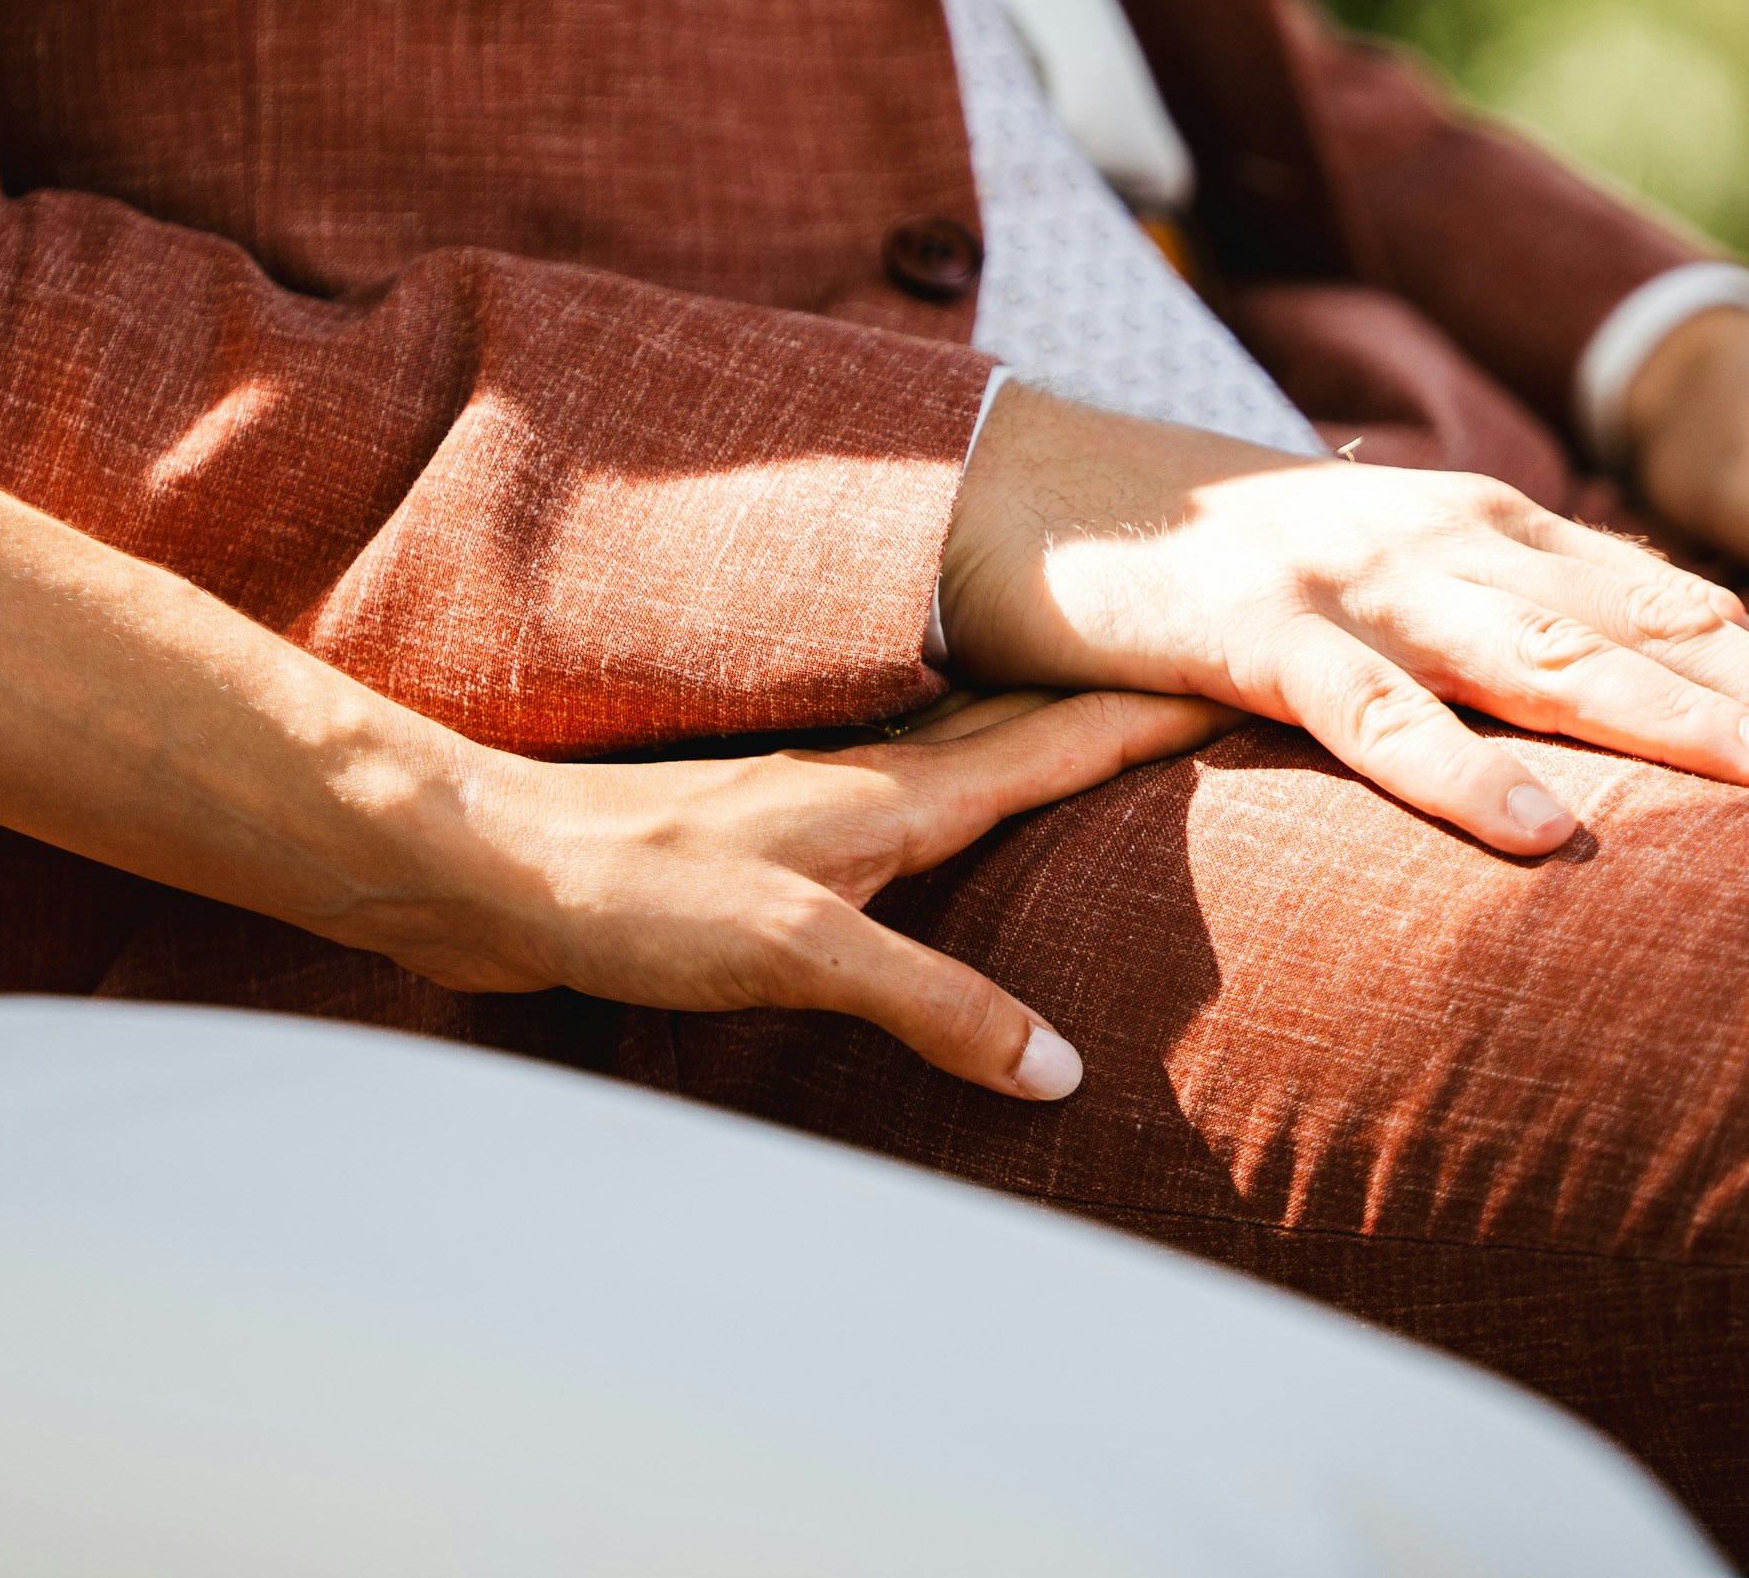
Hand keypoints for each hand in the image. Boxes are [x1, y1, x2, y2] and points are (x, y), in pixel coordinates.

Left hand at [388, 689, 1235, 1100]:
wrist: (490, 869)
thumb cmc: (636, 895)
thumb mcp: (801, 956)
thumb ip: (936, 1006)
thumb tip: (1063, 1072)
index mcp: (900, 793)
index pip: (1064, 739)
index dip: (1158, 714)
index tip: (1257, 677)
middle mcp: (874, 781)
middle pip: (1034, 732)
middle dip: (1130, 711)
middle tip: (1224, 691)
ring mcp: (823, 808)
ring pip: (976, 759)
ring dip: (1055, 742)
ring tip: (1122, 740)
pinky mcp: (776, 848)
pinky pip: (917, 812)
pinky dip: (975, 799)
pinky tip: (963, 826)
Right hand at [938, 383, 1748, 858]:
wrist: (1031, 487)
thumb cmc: (1224, 564)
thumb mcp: (1389, 592)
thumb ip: (1498, 636)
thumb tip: (1623, 728)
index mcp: (1496, 529)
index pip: (1679, 607)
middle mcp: (1454, 540)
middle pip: (1648, 632)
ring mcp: (1359, 582)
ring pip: (1542, 659)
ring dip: (1673, 723)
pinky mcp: (1257, 633)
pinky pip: (1375, 717)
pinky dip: (1462, 776)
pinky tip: (1545, 834)